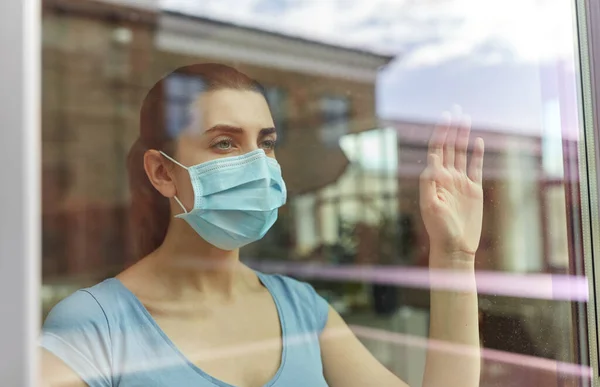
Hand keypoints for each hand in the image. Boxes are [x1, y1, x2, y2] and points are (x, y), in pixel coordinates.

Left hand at [419, 107, 484, 259]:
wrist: (455, 247)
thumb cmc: (439, 229)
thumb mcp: (430, 205)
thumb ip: (429, 182)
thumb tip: (433, 160)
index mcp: (434, 179)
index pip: (437, 150)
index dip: (440, 133)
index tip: (445, 117)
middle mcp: (446, 178)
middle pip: (449, 147)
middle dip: (451, 129)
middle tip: (455, 110)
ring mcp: (460, 183)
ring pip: (462, 154)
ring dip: (462, 136)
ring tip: (465, 119)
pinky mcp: (474, 190)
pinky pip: (475, 167)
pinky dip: (477, 154)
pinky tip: (478, 141)